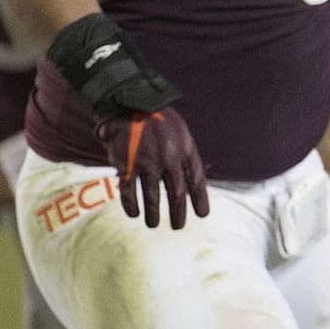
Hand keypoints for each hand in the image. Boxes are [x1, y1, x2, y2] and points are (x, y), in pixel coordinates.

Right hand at [47, 11, 207, 228]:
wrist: (127, 101)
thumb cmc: (155, 116)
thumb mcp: (180, 131)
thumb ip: (185, 153)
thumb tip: (190, 178)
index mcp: (186, 149)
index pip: (197, 180)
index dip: (200, 198)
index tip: (202, 214)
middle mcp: (170, 158)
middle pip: (177, 193)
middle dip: (178, 213)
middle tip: (178, 227)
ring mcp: (148, 162)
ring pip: (154, 196)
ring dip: (154, 214)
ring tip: (154, 225)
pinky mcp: (127, 164)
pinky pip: (129, 191)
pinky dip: (131, 205)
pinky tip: (133, 215)